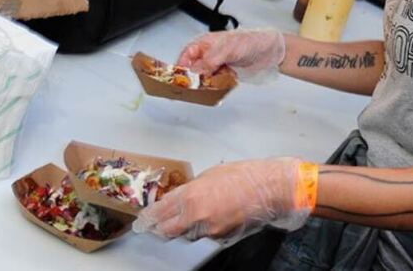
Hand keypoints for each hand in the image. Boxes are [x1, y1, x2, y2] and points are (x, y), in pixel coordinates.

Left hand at [131, 157, 315, 245]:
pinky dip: (204, 229)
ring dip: (182, 228)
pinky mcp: (222, 237)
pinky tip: (212, 217)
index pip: (160, 212)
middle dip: (159, 229)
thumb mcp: (210, 174)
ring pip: (186, 235)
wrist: (269, 189)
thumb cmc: (244, 175)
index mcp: (191, 196)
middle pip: (167, 231)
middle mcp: (196, 216)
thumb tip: (180, 197)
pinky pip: (205, 235)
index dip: (149, 217)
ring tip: (189, 216)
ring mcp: (209, 230)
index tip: (142, 220)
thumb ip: (191, 188)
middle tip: (153, 226)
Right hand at [176, 29, 284, 81]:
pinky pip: (215, 83)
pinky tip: (225, 83)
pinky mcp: (224, 73)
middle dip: (195, 80)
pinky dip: (218, 86)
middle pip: (192, 70)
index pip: (184, 57)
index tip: (180, 82)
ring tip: (215, 85)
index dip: (181, 70)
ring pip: (203, 79)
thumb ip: (209, 61)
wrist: (270, 51)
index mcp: (203, 43)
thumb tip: (194, 72)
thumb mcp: (227, 50)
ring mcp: (216, 64)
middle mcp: (207, 54)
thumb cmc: (250, 41)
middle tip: (197, 88)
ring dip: (208, 84)